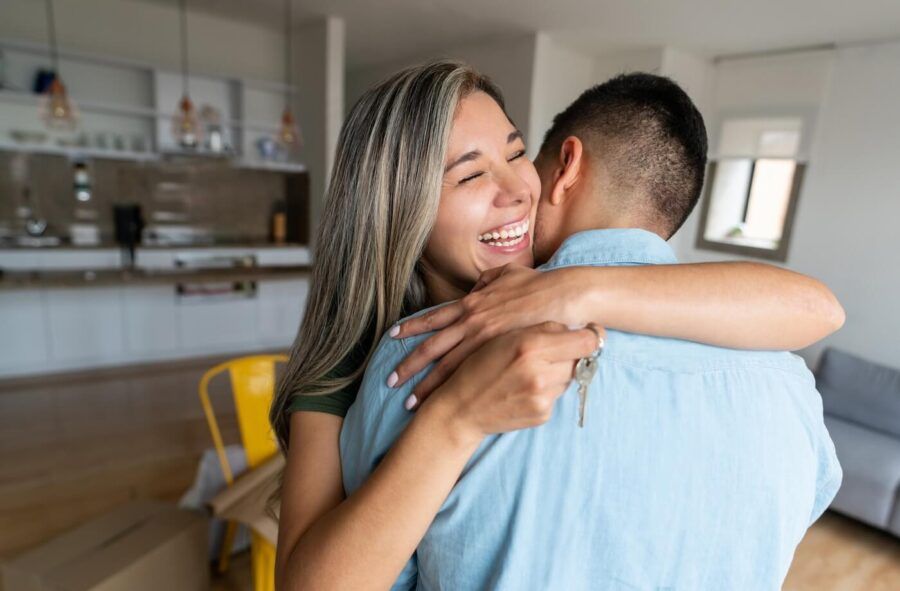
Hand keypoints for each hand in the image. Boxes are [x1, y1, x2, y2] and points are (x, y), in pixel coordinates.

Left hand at [390, 264, 589, 406]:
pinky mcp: (499, 356)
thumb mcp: (508, 274)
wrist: (564, 297)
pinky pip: (470, 376)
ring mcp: (483, 341)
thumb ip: (489, 280)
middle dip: (408, 365)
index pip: (434, 317)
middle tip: (390, 381)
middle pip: (431, 347)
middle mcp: (471, 322)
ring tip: (410, 402)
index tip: (393, 335)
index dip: (411, 326)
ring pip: (446, 367)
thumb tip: (478, 285)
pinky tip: (445, 403)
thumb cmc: (540, 285)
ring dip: (426, 385)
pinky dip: (453, 390)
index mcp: (471, 303)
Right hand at [425, 322, 603, 442]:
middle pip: (579, 359)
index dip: (591, 335)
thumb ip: (542, 328)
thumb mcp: (504, 336)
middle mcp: (540, 372)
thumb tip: (577, 328)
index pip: (585, 341)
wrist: (460, 408)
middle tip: (550, 353)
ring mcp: (542, 396)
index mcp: (530, 345)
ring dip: (557, 373)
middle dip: (568, 354)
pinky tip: (524, 389)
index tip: (589, 332)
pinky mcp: (542, 414)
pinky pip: (557, 396)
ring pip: (568, 377)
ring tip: (530, 372)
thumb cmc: (479, 365)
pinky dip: (546, 390)